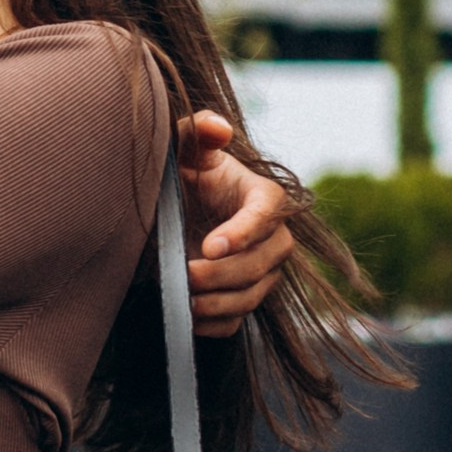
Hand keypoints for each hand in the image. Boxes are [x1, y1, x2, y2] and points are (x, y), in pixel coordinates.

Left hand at [180, 112, 295, 337]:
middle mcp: (273, 238)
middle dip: (226, 273)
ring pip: (253, 296)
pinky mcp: (245, 298)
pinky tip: (189, 317)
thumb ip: (198, 131)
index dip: (243, 232)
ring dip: (220, 302)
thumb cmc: (188, 173)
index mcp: (263, 197)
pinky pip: (238, 321)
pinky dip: (215, 323)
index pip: (267, 215)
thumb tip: (217, 127)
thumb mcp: (186, 149)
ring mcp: (263, 272)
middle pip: (262, 263)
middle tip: (188, 273)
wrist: (177, 211)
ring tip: (186, 300)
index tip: (210, 245)